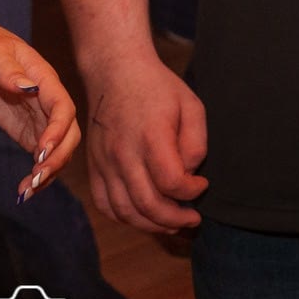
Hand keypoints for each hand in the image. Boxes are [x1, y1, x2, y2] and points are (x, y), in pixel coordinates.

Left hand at [0, 26, 79, 202]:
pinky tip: (23, 190)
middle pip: (69, 133)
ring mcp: (41, 119)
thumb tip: (26, 87)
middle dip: (57, 157)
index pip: (63, 107)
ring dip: (48, 171)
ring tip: (27, 191)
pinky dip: (37, 175)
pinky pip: (42, 156)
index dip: (58, 130)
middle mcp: (49, 102)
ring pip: (59, 149)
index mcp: (45, 80)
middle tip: (36, 178)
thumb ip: (6, 69)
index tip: (41, 151)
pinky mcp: (29, 133)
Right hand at [80, 53, 207, 233]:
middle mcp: (123, 154)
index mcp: (151, 137)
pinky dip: (125, 218)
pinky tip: (144, 216)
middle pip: (147, 204)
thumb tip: (190, 173)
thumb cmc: (158, 88)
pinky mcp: (94, 167)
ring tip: (172, 224)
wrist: (115, 73)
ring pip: (124, 211)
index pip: (171, 181)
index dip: (192, 191)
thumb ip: (195, 143)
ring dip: (151, 225)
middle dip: (175, 219)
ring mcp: (105, 163)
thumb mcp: (191, 105)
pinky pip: (105, 204)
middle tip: (193, 219)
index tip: (203, 184)